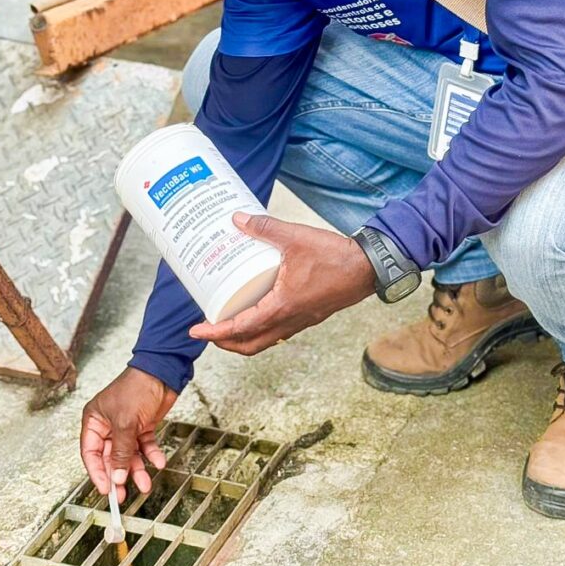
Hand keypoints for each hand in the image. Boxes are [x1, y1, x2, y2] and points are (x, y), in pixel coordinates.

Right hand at [80, 367, 177, 502]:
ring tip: (145, 483)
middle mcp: (108, 424)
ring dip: (137, 469)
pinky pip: (144, 446)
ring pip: (129, 454)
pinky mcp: (143, 425)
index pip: (90, 452)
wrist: (163, 372)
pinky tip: (158, 462)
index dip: (97, 472)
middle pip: (110, 457)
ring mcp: (126, 426)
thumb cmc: (137, 387)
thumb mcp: (126, 423)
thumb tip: (116, 476)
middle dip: (119, 475)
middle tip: (123, 494)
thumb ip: (120, 451)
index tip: (106, 488)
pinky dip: (151, 455)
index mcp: (95, 420)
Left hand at [188, 211, 374, 354]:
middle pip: (250, 345)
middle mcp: (290, 320)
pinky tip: (258, 310)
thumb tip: (237, 220)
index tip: (196, 330)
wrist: (368, 268)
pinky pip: (280, 331)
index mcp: (282, 307)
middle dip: (225, 343)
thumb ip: (265, 228)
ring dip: (244, 339)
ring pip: (266, 341)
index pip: (241, 328)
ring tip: (228, 323)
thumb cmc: (335, 256)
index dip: (215, 332)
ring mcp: (301, 321)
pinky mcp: (309, 315)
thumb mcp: (295, 237)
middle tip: (208, 330)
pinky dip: (263, 330)